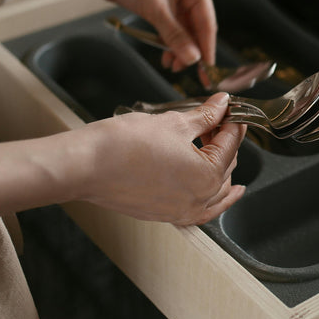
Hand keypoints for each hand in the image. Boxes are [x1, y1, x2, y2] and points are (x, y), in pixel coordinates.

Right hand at [0, 94, 245, 223]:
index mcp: (207, 177)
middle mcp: (199, 201)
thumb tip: (223, 104)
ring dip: (219, 167)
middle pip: (226, 167)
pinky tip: (216, 188)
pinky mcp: (164, 215)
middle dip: (224, 141)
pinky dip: (210, 198)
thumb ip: (205, 116)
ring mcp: (181, 212)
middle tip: (215, 118)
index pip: (231, 144)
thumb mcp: (174, 122)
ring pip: (215, 191)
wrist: (85, 166)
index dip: (232, 121)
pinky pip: (198, 209)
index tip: (230, 108)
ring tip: (210, 143)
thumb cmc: (125, 143)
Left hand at [43, 0, 216, 70]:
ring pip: (181, 28)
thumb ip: (175, 36)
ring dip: (178, 47)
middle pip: (195, 26)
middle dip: (191, 49)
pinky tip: (165, 54)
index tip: (208, 67)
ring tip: (173, 65)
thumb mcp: (155, 8)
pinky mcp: (156, 1)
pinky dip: (167, 40)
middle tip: (191, 72)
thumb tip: (193, 58)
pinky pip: (168, 26)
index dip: (207, 46)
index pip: (207, 20)